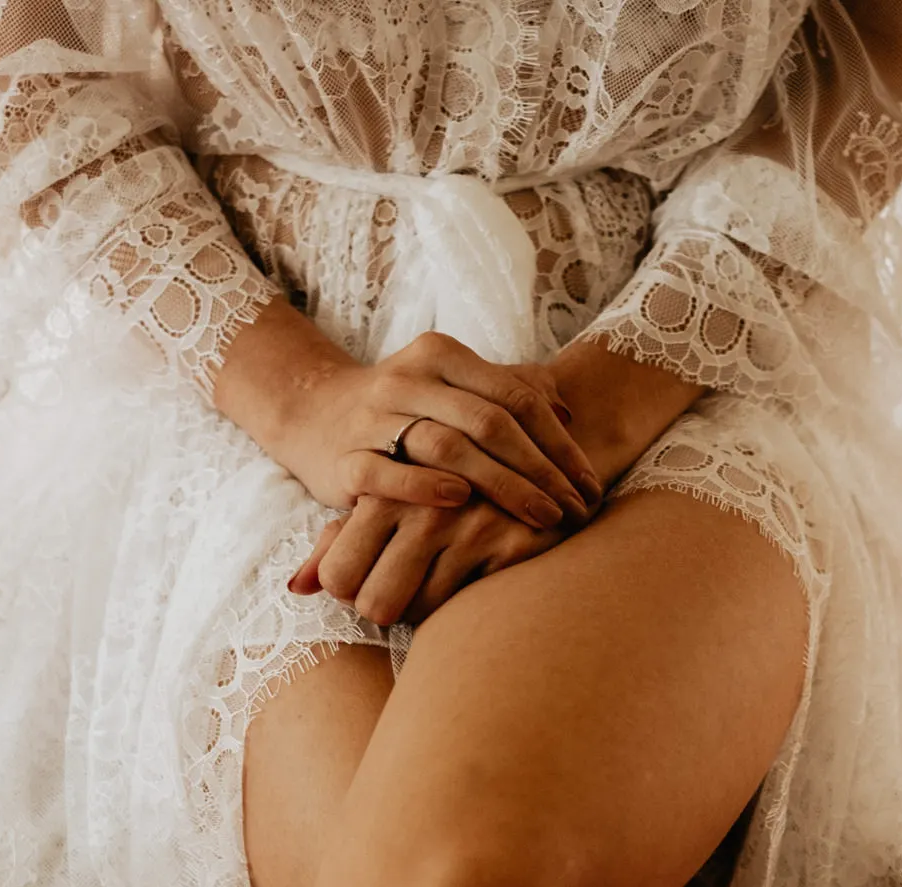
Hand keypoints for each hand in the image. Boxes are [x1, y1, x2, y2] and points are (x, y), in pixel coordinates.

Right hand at [227, 317, 599, 527]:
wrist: (312, 415)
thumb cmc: (403, 409)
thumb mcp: (452, 390)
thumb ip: (506, 392)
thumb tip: (568, 411)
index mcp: (442, 356)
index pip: (515, 395)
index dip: (559, 442)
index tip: (589, 483)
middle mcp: (408, 379)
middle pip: (489, 422)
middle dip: (541, 470)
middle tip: (575, 509)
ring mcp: (373, 418)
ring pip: (446, 446)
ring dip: (501, 485)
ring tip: (540, 516)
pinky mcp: (345, 459)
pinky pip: (386, 474)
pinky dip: (423, 486)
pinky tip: (459, 502)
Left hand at [287, 494, 567, 625]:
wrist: (534, 464)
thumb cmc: (442, 495)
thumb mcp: (386, 506)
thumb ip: (337, 545)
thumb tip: (296, 587)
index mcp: (384, 492)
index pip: (337, 575)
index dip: (348, 591)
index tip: (365, 580)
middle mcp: (423, 507)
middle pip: (373, 603)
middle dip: (383, 609)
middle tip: (399, 592)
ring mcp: (472, 526)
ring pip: (419, 612)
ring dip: (423, 610)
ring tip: (439, 579)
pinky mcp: (514, 543)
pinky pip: (466, 606)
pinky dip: (465, 604)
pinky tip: (476, 576)